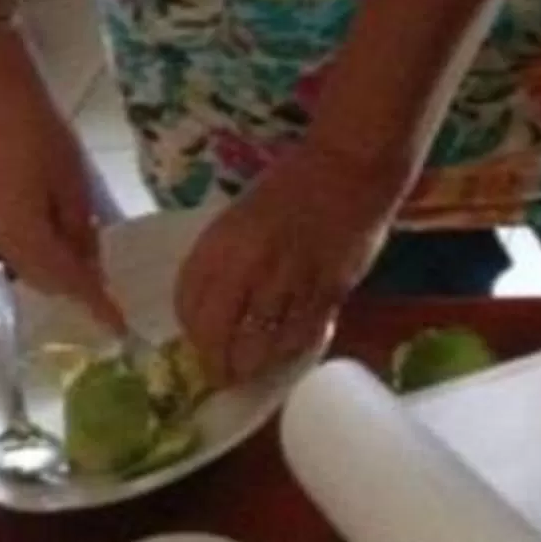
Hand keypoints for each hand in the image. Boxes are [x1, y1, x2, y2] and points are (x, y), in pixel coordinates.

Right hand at [0, 28, 123, 330]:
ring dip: (60, 275)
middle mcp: (1, 242)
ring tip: (91, 266)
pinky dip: (45, 258)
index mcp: (24, 233)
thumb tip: (90, 264)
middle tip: (110, 291)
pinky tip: (66, 246)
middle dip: (76, 289)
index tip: (118, 326)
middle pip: (44, 281)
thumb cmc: (40, 133)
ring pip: (31, 270)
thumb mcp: (74, 183)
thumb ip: (82, 230)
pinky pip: (21, 253)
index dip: (94, 303)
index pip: (67, 280)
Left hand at [177, 139, 408, 385]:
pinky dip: (287, 352)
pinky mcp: (329, 293)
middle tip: (220, 373)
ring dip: (251, 366)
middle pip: (218, 335)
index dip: (190, 332)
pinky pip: (300, 338)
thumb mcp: (239, 219)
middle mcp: (250, 268)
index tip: (195, 342)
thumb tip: (210, 305)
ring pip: (259, 347)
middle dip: (217, 363)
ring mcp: (290, 284)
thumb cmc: (291, 185)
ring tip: (248, 372)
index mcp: (221, 243)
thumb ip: (222, 260)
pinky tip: (281, 354)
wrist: (351, 169)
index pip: (189, 305)